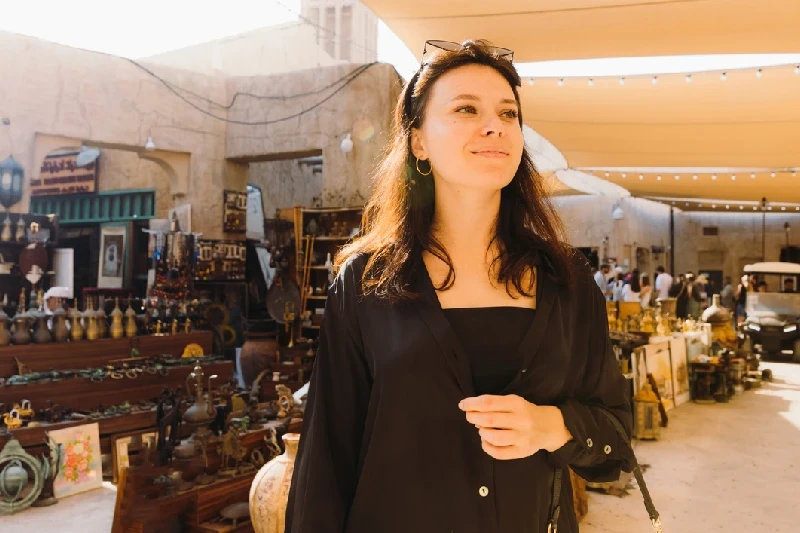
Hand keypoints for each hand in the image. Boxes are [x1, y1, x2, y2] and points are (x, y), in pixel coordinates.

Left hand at [458, 395, 572, 459]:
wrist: (548, 427)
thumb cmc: (525, 412)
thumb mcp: (513, 401)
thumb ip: (494, 404)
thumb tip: (471, 410)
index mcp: (516, 404)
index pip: (489, 402)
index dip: (472, 404)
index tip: (462, 405)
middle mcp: (520, 420)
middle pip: (489, 419)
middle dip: (474, 417)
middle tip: (469, 417)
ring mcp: (522, 437)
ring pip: (494, 437)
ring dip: (481, 432)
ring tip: (480, 429)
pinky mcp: (522, 452)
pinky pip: (499, 453)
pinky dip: (487, 447)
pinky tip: (485, 441)